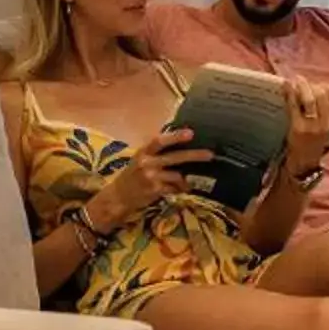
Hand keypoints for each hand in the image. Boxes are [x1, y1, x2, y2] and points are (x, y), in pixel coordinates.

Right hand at [89, 127, 214, 225]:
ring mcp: (151, 177)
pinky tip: (179, 190)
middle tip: (210, 154)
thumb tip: (180, 142)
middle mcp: (147, 163)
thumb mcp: (140, 159)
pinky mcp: (155, 191)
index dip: (175, 136)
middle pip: (175, 157)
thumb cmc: (132, 175)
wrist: (118, 196)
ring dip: (186, 179)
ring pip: (177, 176)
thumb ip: (156, 152)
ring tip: (190, 182)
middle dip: (194, 155)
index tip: (191, 133)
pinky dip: (179, 189)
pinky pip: (174, 188)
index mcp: (144, 152)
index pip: (160, 141)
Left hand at [277, 78, 328, 178]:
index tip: (315, 85)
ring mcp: (313, 125)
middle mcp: (327, 122)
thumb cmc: (316, 137)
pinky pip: (294, 105)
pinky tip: (286, 84)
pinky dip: (289, 92)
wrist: (305, 159)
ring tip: (296, 80)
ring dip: (302, 86)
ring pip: (310, 99)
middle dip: (312, 85)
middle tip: (301, 81)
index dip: (324, 85)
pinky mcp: (298, 127)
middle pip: (323, 94)